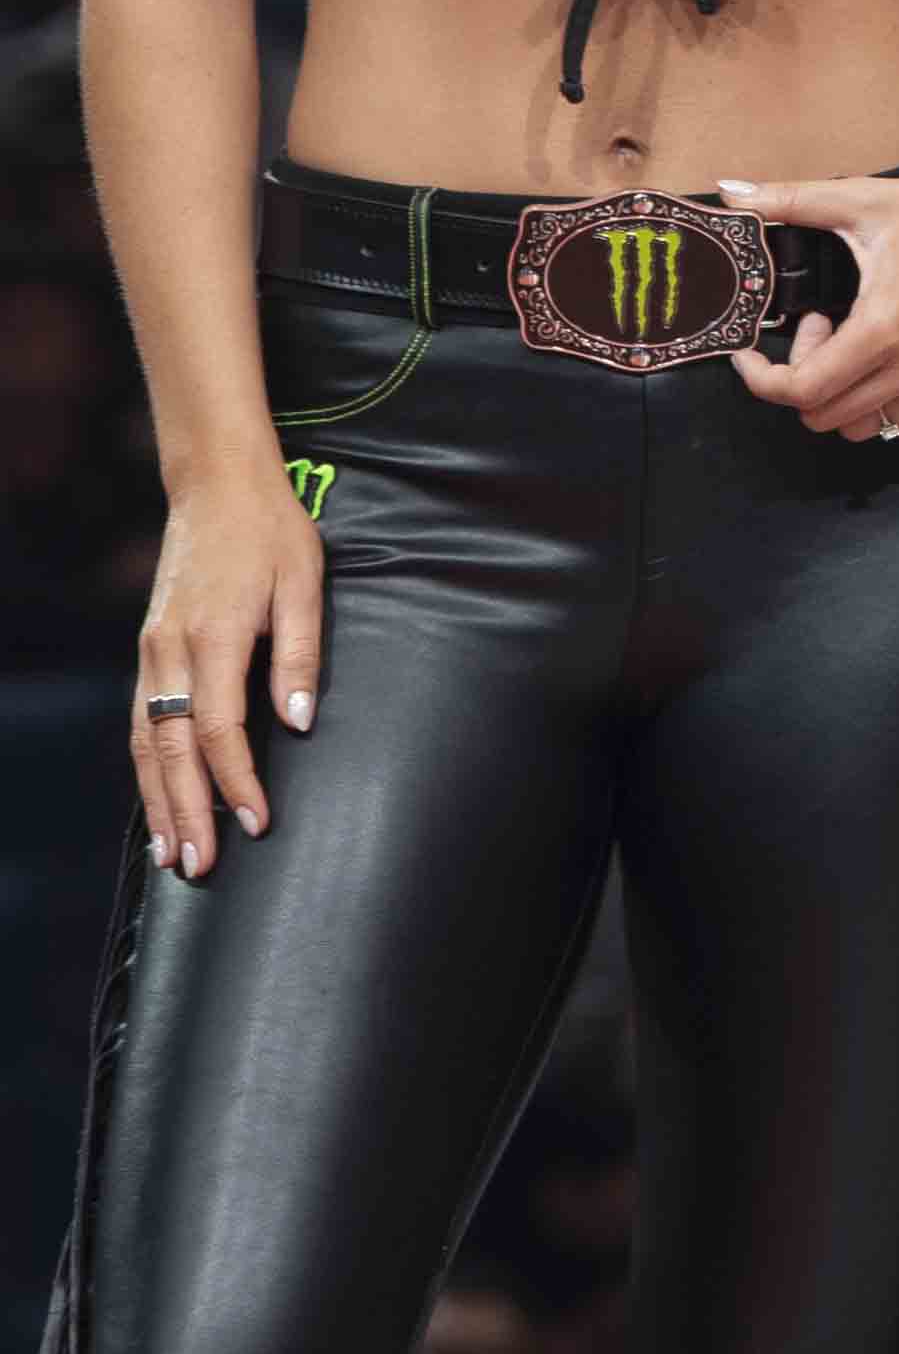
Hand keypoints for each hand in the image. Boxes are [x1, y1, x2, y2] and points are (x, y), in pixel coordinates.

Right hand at [132, 471, 323, 877]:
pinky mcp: (148, 651)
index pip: (217, 729)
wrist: (216, 488)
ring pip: (143, 742)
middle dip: (184, 811)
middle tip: (197, 866)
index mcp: (212, 637)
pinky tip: (156, 798)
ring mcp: (151, 652)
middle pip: (168, 749)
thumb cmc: (271, 533)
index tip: (256, 822)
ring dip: (156, 799)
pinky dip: (145, 767)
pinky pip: (140, 722)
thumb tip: (301, 721)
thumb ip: (301, 654)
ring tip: (170, 852)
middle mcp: (169, 651)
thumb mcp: (304, 583)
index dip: (235, 780)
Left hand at [719, 163, 898, 437]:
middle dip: (803, 377)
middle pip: (822, 415)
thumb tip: (732, 192)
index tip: (753, 357)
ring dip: (841, 395)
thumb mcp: (860, 202)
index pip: (801, 390)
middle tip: (820, 327)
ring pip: (860, 428)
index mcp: (881, 328)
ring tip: (854, 343)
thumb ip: (789, 200)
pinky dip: (879, 400)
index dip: (762, 380)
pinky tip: (887, 354)